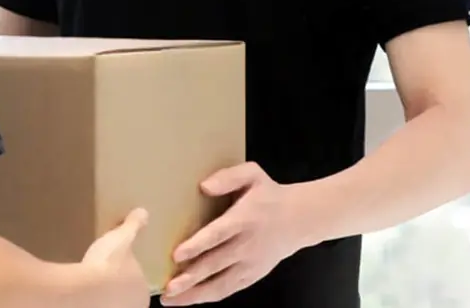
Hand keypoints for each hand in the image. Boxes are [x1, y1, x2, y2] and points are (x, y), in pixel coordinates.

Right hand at [82, 208, 150, 307]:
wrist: (85, 289)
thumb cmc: (109, 264)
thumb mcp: (122, 238)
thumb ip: (133, 226)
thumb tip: (143, 212)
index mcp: (143, 290)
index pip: (140, 283)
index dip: (130, 273)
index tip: (119, 265)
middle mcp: (133, 306)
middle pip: (127, 295)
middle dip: (118, 285)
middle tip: (105, 271)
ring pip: (113, 301)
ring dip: (105, 292)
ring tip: (93, 280)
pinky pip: (98, 303)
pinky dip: (94, 298)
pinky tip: (85, 289)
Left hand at [160, 163, 306, 305]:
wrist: (300, 219)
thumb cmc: (269, 195)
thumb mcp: (252, 175)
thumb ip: (228, 177)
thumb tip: (204, 186)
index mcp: (244, 219)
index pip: (218, 234)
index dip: (197, 246)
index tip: (177, 255)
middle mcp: (247, 245)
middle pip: (216, 264)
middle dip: (191, 278)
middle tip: (168, 288)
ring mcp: (250, 265)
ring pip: (221, 284)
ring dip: (195, 294)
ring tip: (171, 300)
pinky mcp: (252, 276)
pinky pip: (229, 290)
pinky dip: (209, 297)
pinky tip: (189, 300)